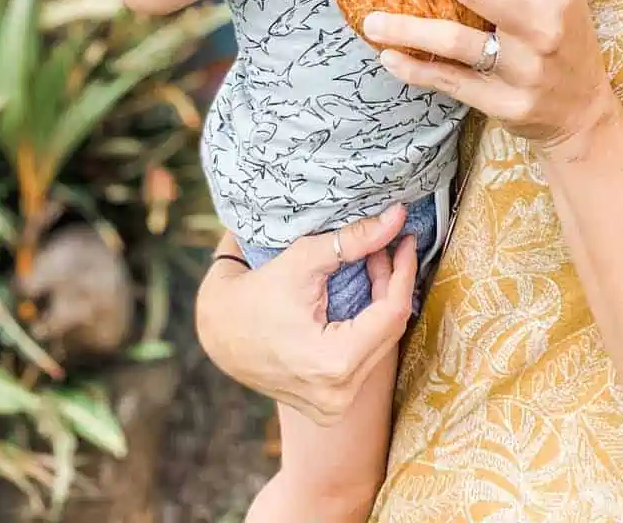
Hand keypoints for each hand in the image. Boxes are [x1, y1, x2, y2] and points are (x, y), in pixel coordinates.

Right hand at [194, 210, 417, 423]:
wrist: (216, 332)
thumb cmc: (255, 293)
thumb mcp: (304, 260)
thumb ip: (355, 239)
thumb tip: (397, 216)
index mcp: (334, 364)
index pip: (392, 313)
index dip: (403, 271)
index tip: (406, 239)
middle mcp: (338, 396)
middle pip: (389, 330)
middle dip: (392, 283)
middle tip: (387, 245)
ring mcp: (333, 406)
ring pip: (380, 345)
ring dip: (382, 302)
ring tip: (373, 262)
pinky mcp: (328, 405)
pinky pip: (364, 358)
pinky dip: (368, 324)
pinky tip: (363, 293)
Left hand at [362, 0, 618, 151]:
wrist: (583, 108)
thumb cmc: (567, 25)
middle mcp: (542, 24)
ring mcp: (523, 67)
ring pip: (457, 43)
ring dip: (410, 29)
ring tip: (370, 19)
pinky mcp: (505, 102)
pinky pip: (453, 84)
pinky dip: (418, 70)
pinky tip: (386, 56)